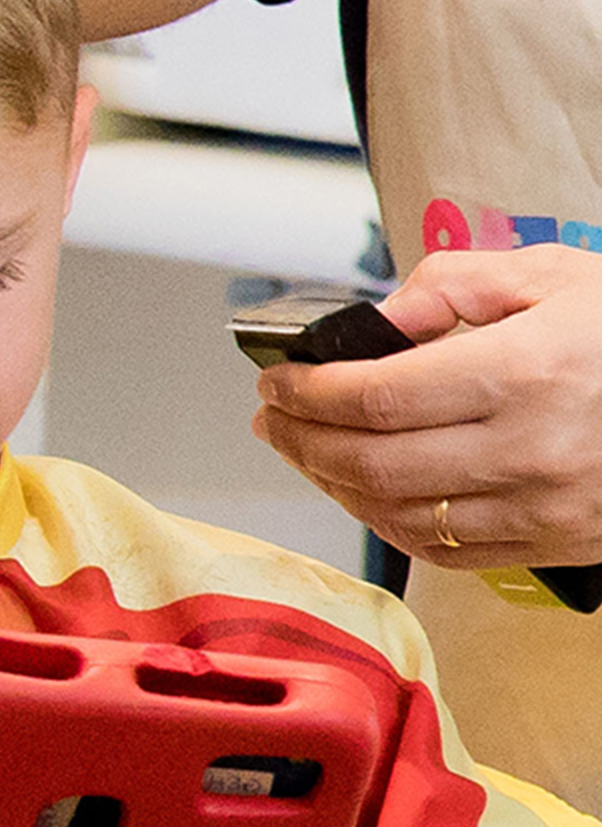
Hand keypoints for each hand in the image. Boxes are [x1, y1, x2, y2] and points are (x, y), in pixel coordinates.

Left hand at [253, 245, 601, 567]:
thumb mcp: (548, 275)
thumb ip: (450, 287)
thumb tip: (371, 323)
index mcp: (521, 372)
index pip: (376, 396)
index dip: (309, 393)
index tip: (277, 381)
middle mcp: (528, 450)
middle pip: (374, 462)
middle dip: (303, 441)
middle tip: (272, 419)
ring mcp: (542, 508)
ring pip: (400, 515)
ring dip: (334, 484)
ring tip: (304, 452)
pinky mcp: (555, 545)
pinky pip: (445, 551)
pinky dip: (388, 523)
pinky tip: (362, 491)